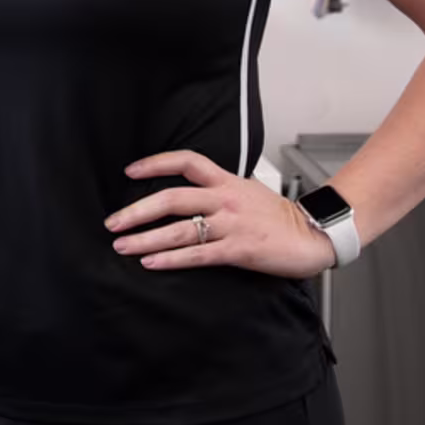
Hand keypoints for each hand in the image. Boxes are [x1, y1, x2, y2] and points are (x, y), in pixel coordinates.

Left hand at [106, 150, 338, 278]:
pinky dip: (170, 259)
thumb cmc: (278, 216)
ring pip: (179, 229)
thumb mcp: (246, 190)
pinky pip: (197, 254)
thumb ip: (217, 189)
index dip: (156, 163)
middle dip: (137, 211)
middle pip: (172, 198)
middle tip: (112, 222)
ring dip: (145, 238)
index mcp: (226, 180)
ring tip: (121, 245)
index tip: (130, 172)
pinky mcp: (238, 249)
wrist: (312, 235)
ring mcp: (231, 224)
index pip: (186, 161)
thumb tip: (187, 192)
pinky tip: (151, 263)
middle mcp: (225, 199)